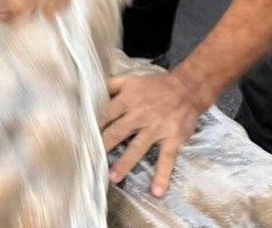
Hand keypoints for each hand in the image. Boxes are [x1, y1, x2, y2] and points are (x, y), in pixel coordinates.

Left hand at [99, 71, 205, 195]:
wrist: (187, 89)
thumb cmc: (155, 85)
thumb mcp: (131, 79)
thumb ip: (112, 85)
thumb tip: (93, 92)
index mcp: (128, 100)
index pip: (106, 114)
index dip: (95, 126)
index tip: (84, 138)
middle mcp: (140, 115)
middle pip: (118, 132)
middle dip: (104, 146)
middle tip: (92, 161)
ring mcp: (156, 128)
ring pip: (137, 148)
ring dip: (125, 163)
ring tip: (113, 178)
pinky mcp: (172, 139)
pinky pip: (166, 159)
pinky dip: (162, 175)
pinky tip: (156, 191)